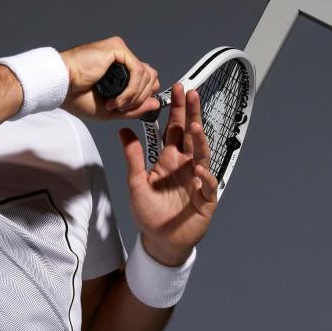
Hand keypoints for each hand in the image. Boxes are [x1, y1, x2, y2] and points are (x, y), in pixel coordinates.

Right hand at [60, 36, 159, 120]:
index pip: (147, 81)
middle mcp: (123, 60)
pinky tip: (117, 99)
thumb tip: (156, 103)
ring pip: (147, 75)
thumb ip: (134, 108)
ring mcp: (121, 52)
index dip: (144, 97)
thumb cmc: (78, 96)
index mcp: (121, 72)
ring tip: (116, 104)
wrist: (62, 87)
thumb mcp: (112, 110)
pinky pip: (138, 71)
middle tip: (120, 108)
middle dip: (140, 99)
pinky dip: (131, 90)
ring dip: (134, 96)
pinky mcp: (118, 49)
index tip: (128, 109)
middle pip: (152, 78)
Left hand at [118, 82, 217, 264]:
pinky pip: (208, 186)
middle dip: (192, 115)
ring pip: (202, 156)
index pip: (174, 130)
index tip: (176, 89)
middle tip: (192, 93)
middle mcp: (186, 166)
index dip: (177, 110)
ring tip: (194, 127)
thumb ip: (133, 158)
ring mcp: (198, 181)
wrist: (160, 241)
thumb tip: (124, 130)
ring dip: (199, 141)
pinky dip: (205, 178)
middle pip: (190, 136)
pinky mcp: (206, 199)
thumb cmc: (150, 214)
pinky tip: (198, 170)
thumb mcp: (136, 183)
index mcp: (170, 160)